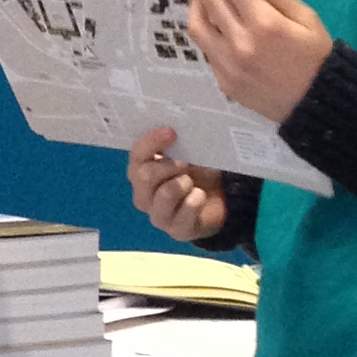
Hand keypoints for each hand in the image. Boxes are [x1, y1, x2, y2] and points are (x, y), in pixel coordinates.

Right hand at [128, 126, 230, 244]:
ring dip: (183, 183)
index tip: (172, 132)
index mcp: (141, 171)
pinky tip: (200, 197)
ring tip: (193, 183)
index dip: (152, 142)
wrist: (219, 201)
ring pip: (165, 194)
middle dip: (169, 165)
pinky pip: (185, 210)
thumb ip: (177, 141)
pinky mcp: (176, 230)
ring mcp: (158, 215)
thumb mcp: (187, 152)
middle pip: (145, 176)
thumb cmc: (197, 172)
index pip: (137, 154)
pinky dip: (197, 199)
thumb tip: (176, 127)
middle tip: (185, 162)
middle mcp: (143, 195)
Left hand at [182, 0, 332, 124]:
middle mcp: (240, 44)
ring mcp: (227, 65)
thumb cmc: (317, 56)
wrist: (318, 105)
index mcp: (264, 25)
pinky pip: (205, 47)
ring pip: (198, 25)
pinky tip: (209, 14)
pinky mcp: (223, 81)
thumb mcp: (305, 19)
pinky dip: (204, 26)